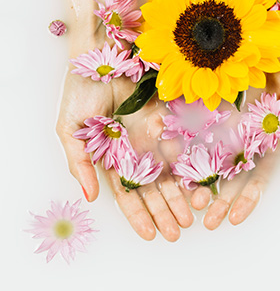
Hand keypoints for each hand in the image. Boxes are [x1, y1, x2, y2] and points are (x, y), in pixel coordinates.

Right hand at [56, 32, 192, 241]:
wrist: (102, 55)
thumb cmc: (80, 91)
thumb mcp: (70, 131)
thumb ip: (80, 164)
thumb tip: (89, 197)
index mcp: (110, 157)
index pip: (125, 193)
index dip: (136, 215)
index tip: (149, 235)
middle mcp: (132, 151)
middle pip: (150, 188)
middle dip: (163, 211)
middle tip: (177, 232)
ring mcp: (149, 137)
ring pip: (168, 172)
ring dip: (179, 195)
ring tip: (192, 216)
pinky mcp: (164, 120)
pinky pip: (178, 146)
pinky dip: (187, 166)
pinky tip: (198, 184)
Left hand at [180, 26, 279, 229]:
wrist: (279, 42)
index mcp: (268, 144)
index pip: (256, 179)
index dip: (246, 199)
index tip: (232, 218)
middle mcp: (246, 138)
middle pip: (230, 175)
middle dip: (219, 198)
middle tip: (204, 219)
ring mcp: (228, 123)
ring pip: (211, 158)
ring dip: (201, 181)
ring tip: (189, 199)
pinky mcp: (212, 106)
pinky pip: (198, 130)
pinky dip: (188, 149)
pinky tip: (177, 166)